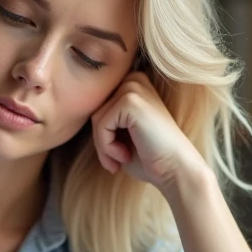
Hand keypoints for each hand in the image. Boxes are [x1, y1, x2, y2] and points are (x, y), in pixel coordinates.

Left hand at [90, 72, 207, 191]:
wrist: (176, 171)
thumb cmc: (150, 158)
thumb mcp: (121, 134)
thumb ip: (105, 121)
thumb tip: (75, 112)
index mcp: (134, 84)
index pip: (99, 107)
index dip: (102, 135)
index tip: (116, 155)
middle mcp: (135, 80)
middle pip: (95, 110)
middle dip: (100, 141)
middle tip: (116, 161)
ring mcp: (134, 88)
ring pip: (96, 118)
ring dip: (103, 146)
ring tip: (121, 159)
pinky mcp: (131, 101)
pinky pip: (101, 124)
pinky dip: (107, 146)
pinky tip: (125, 155)